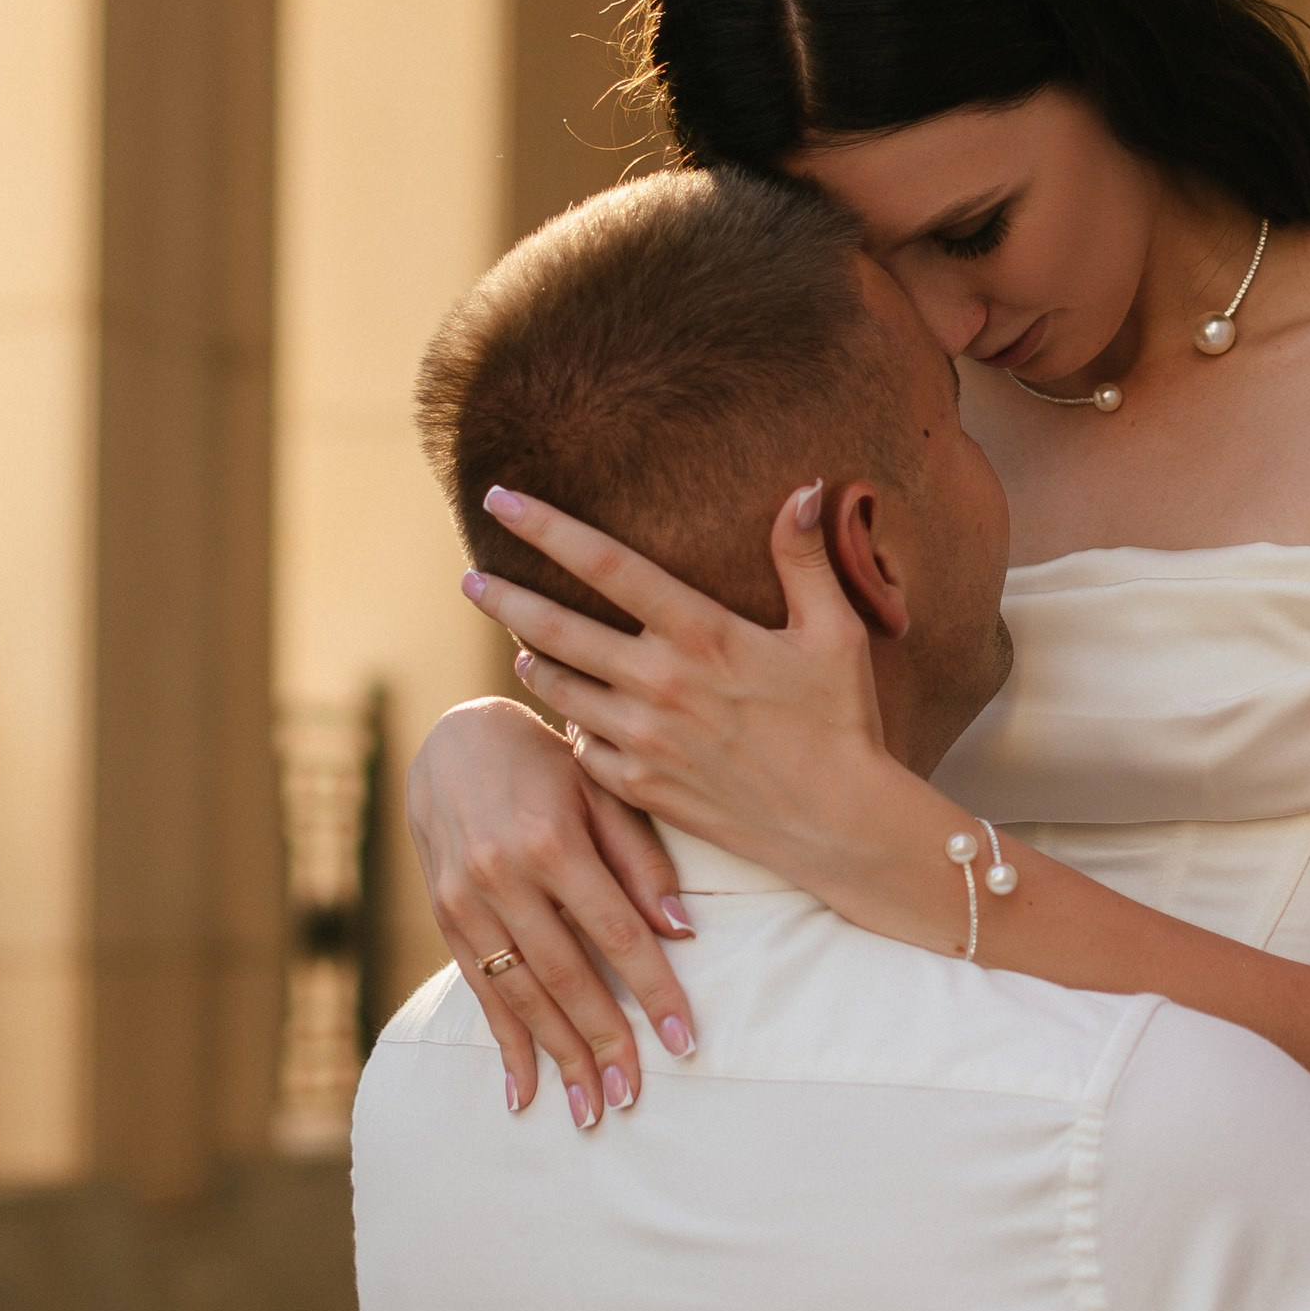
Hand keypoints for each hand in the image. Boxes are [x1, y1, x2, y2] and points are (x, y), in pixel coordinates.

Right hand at [404, 698, 698, 1123]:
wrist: (453, 742)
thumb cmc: (548, 764)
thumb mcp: (603, 791)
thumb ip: (642, 860)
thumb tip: (683, 930)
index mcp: (552, 841)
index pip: (616, 934)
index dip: (653, 991)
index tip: (684, 1042)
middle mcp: (503, 876)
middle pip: (565, 976)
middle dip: (603, 1042)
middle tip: (633, 1097)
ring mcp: (466, 902)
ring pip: (520, 995)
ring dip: (557, 1057)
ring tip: (590, 1110)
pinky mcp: (445, 919)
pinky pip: (479, 992)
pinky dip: (504, 1044)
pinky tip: (525, 1092)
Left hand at [459, 481, 892, 868]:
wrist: (836, 824)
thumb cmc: (839, 722)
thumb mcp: (834, 630)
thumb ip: (804, 558)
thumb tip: (807, 487)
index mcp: (701, 633)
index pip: (606, 565)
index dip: (547, 527)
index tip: (502, 500)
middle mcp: (659, 682)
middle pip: (556, 627)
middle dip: (504, 597)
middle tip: (470, 578)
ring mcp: (642, 738)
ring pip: (560, 688)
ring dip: (532, 660)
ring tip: (518, 643)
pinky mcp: (639, 786)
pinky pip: (580, 746)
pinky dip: (568, 722)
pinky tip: (567, 711)